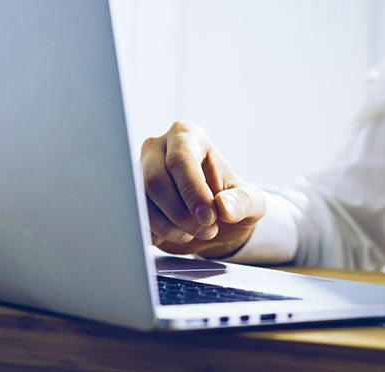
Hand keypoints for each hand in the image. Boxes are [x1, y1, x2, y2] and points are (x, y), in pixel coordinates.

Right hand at [141, 122, 265, 257]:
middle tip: (207, 231)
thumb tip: (224, 206)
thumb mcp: (252, 202)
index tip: (209, 217)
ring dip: (168, 226)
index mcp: (188, 136)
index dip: (193, 191)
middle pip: (156, 180)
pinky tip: (177, 235)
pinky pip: (134, 215)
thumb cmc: (232, 202)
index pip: (181, 160)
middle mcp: (159, 149)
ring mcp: (141, 172)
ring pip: (141, 200)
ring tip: (194, 234)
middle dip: (181, 213)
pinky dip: (156, 232)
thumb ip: (244, 201)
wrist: (215, 223)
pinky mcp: (133, 197)